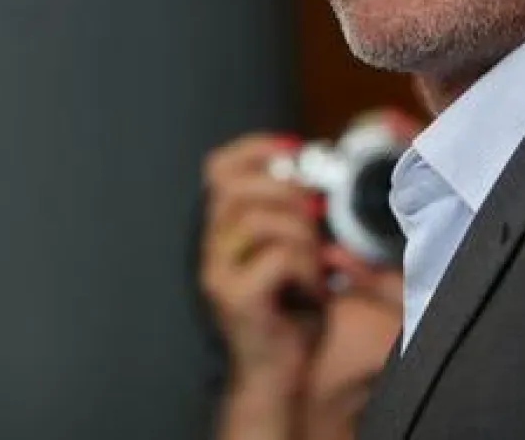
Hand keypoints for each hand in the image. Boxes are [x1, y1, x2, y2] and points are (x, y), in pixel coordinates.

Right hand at [201, 133, 327, 401]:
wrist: (277, 375)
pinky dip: (306, 268)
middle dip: (286, 190)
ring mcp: (216, 272)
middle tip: (314, 215)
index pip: (218, 168)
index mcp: (222, 229)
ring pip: (259, 219)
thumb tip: (314, 175)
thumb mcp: (294, 251)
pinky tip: (311, 289)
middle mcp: (210, 247)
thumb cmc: (290, 313)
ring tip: (314, 264)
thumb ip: (293, 214)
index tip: (292, 149)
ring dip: (301, 236)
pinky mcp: (234, 297)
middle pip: (235, 186)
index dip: (254, 148)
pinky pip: (277, 256)